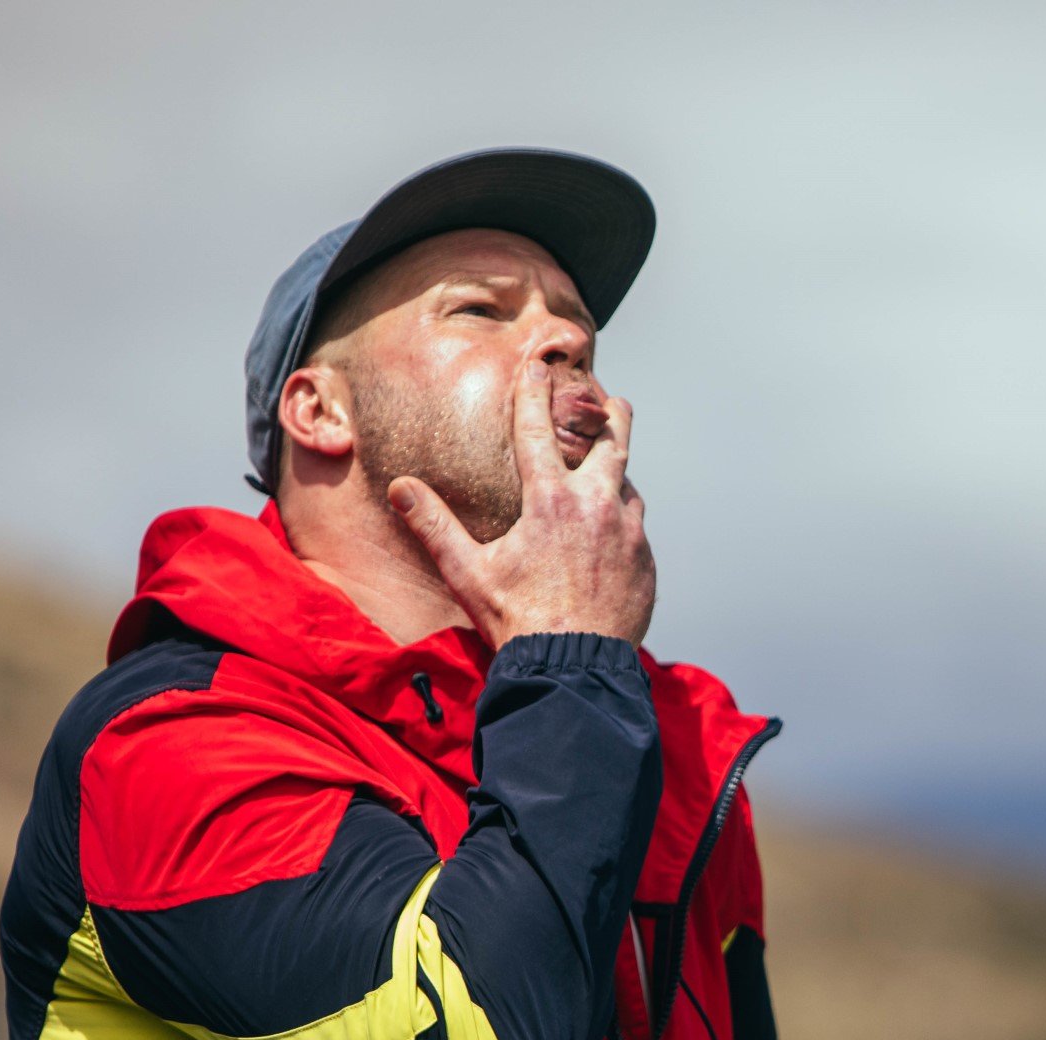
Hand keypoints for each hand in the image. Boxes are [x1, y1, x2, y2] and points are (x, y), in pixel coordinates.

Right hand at [387, 361, 655, 647]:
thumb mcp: (467, 572)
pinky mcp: (646, 562)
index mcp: (551, 499)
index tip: (539, 365)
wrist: (574, 668)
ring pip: (627, 487)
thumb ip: (434, 525)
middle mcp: (597, 505)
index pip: (538, 429)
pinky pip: (636, 530)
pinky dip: (623, 522)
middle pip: (612, 441)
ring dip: (617, 474)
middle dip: (611, 415)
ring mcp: (628, 533)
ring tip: (609, 470)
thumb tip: (400, 487)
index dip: (534, 392)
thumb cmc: (518, 621)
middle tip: (611, 399)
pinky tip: (613, 532)